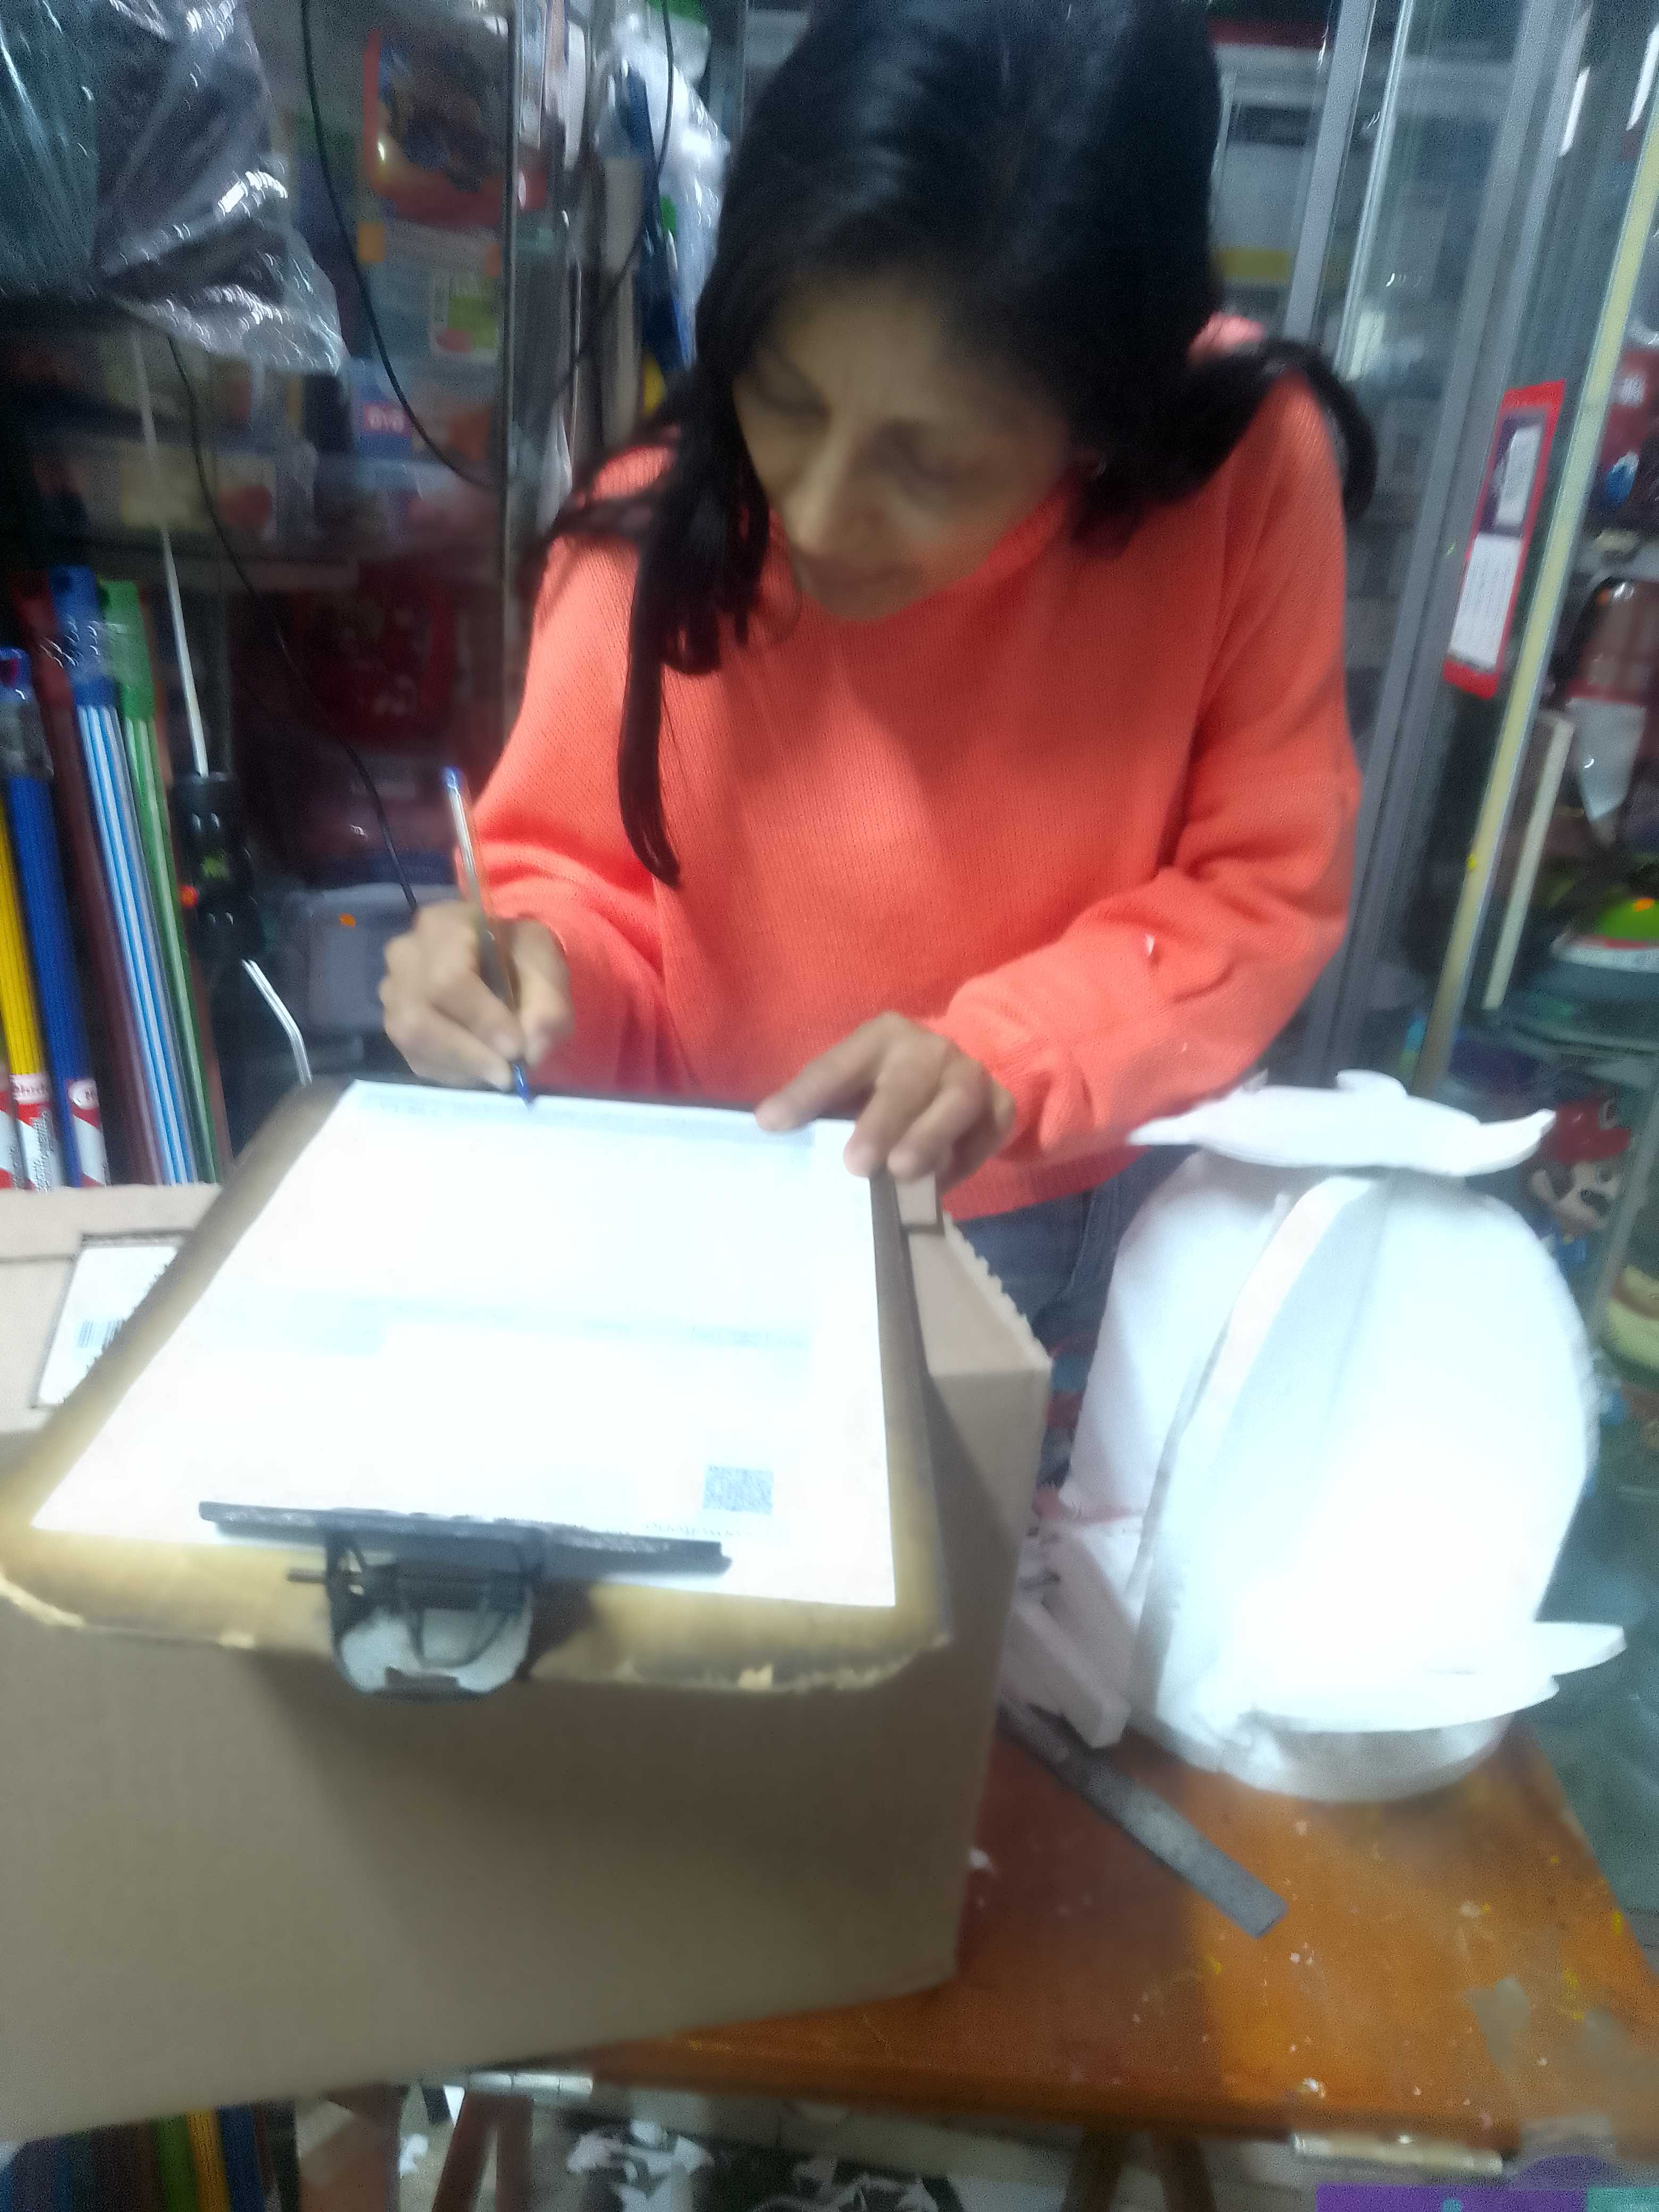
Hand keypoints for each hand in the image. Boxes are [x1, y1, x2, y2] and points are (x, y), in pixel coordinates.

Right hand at [381, 901, 572, 1090]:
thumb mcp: (548, 970)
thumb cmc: (522, 958)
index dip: (481, 1019)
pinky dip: (452, 1072)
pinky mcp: (395, 1024)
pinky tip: (481, 1068)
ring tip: (498, 1072)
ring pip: (411, 1041)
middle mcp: (405, 955)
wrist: (502, 962)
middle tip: (507, 1073)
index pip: (448, 978)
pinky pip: (415, 1059)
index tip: (515, 1047)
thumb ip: (547, 1007)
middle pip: (418, 1016)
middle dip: (467, 1053)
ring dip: (460, 1066)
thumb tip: (530, 1051)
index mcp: (442, 924)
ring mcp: (393, 991)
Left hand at [756, 1014, 1014, 1188]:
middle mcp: (929, 1048)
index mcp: (880, 1036)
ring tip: (902, 1172)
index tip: (772, 1124)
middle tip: (855, 1164)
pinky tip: (939, 1184)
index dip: (806, 1094)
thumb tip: (767, 1126)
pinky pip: (986, 1132)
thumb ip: (817, 1102)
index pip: (838, 1064)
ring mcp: (969, 1074)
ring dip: (928, 1138)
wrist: (957, 1070)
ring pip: (955, 1103)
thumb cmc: (886, 1085)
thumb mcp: (850, 1082)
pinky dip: (965, 1159)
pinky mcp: (1000, 1103)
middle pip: (907, 1082)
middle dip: (882, 1122)